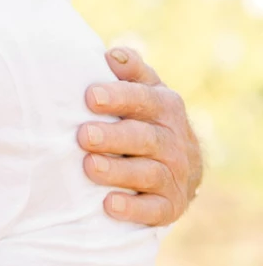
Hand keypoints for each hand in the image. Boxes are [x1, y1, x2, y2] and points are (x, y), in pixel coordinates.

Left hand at [77, 47, 201, 227]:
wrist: (183, 169)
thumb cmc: (148, 121)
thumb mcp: (147, 91)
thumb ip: (131, 73)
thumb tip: (113, 55)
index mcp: (165, 107)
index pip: (144, 99)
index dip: (118, 97)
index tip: (90, 96)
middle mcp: (174, 140)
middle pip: (144, 138)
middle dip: (113, 136)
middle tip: (83, 135)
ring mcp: (174, 175)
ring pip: (148, 173)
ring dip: (118, 171)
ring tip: (90, 166)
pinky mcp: (170, 206)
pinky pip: (154, 210)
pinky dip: (133, 209)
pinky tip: (108, 205)